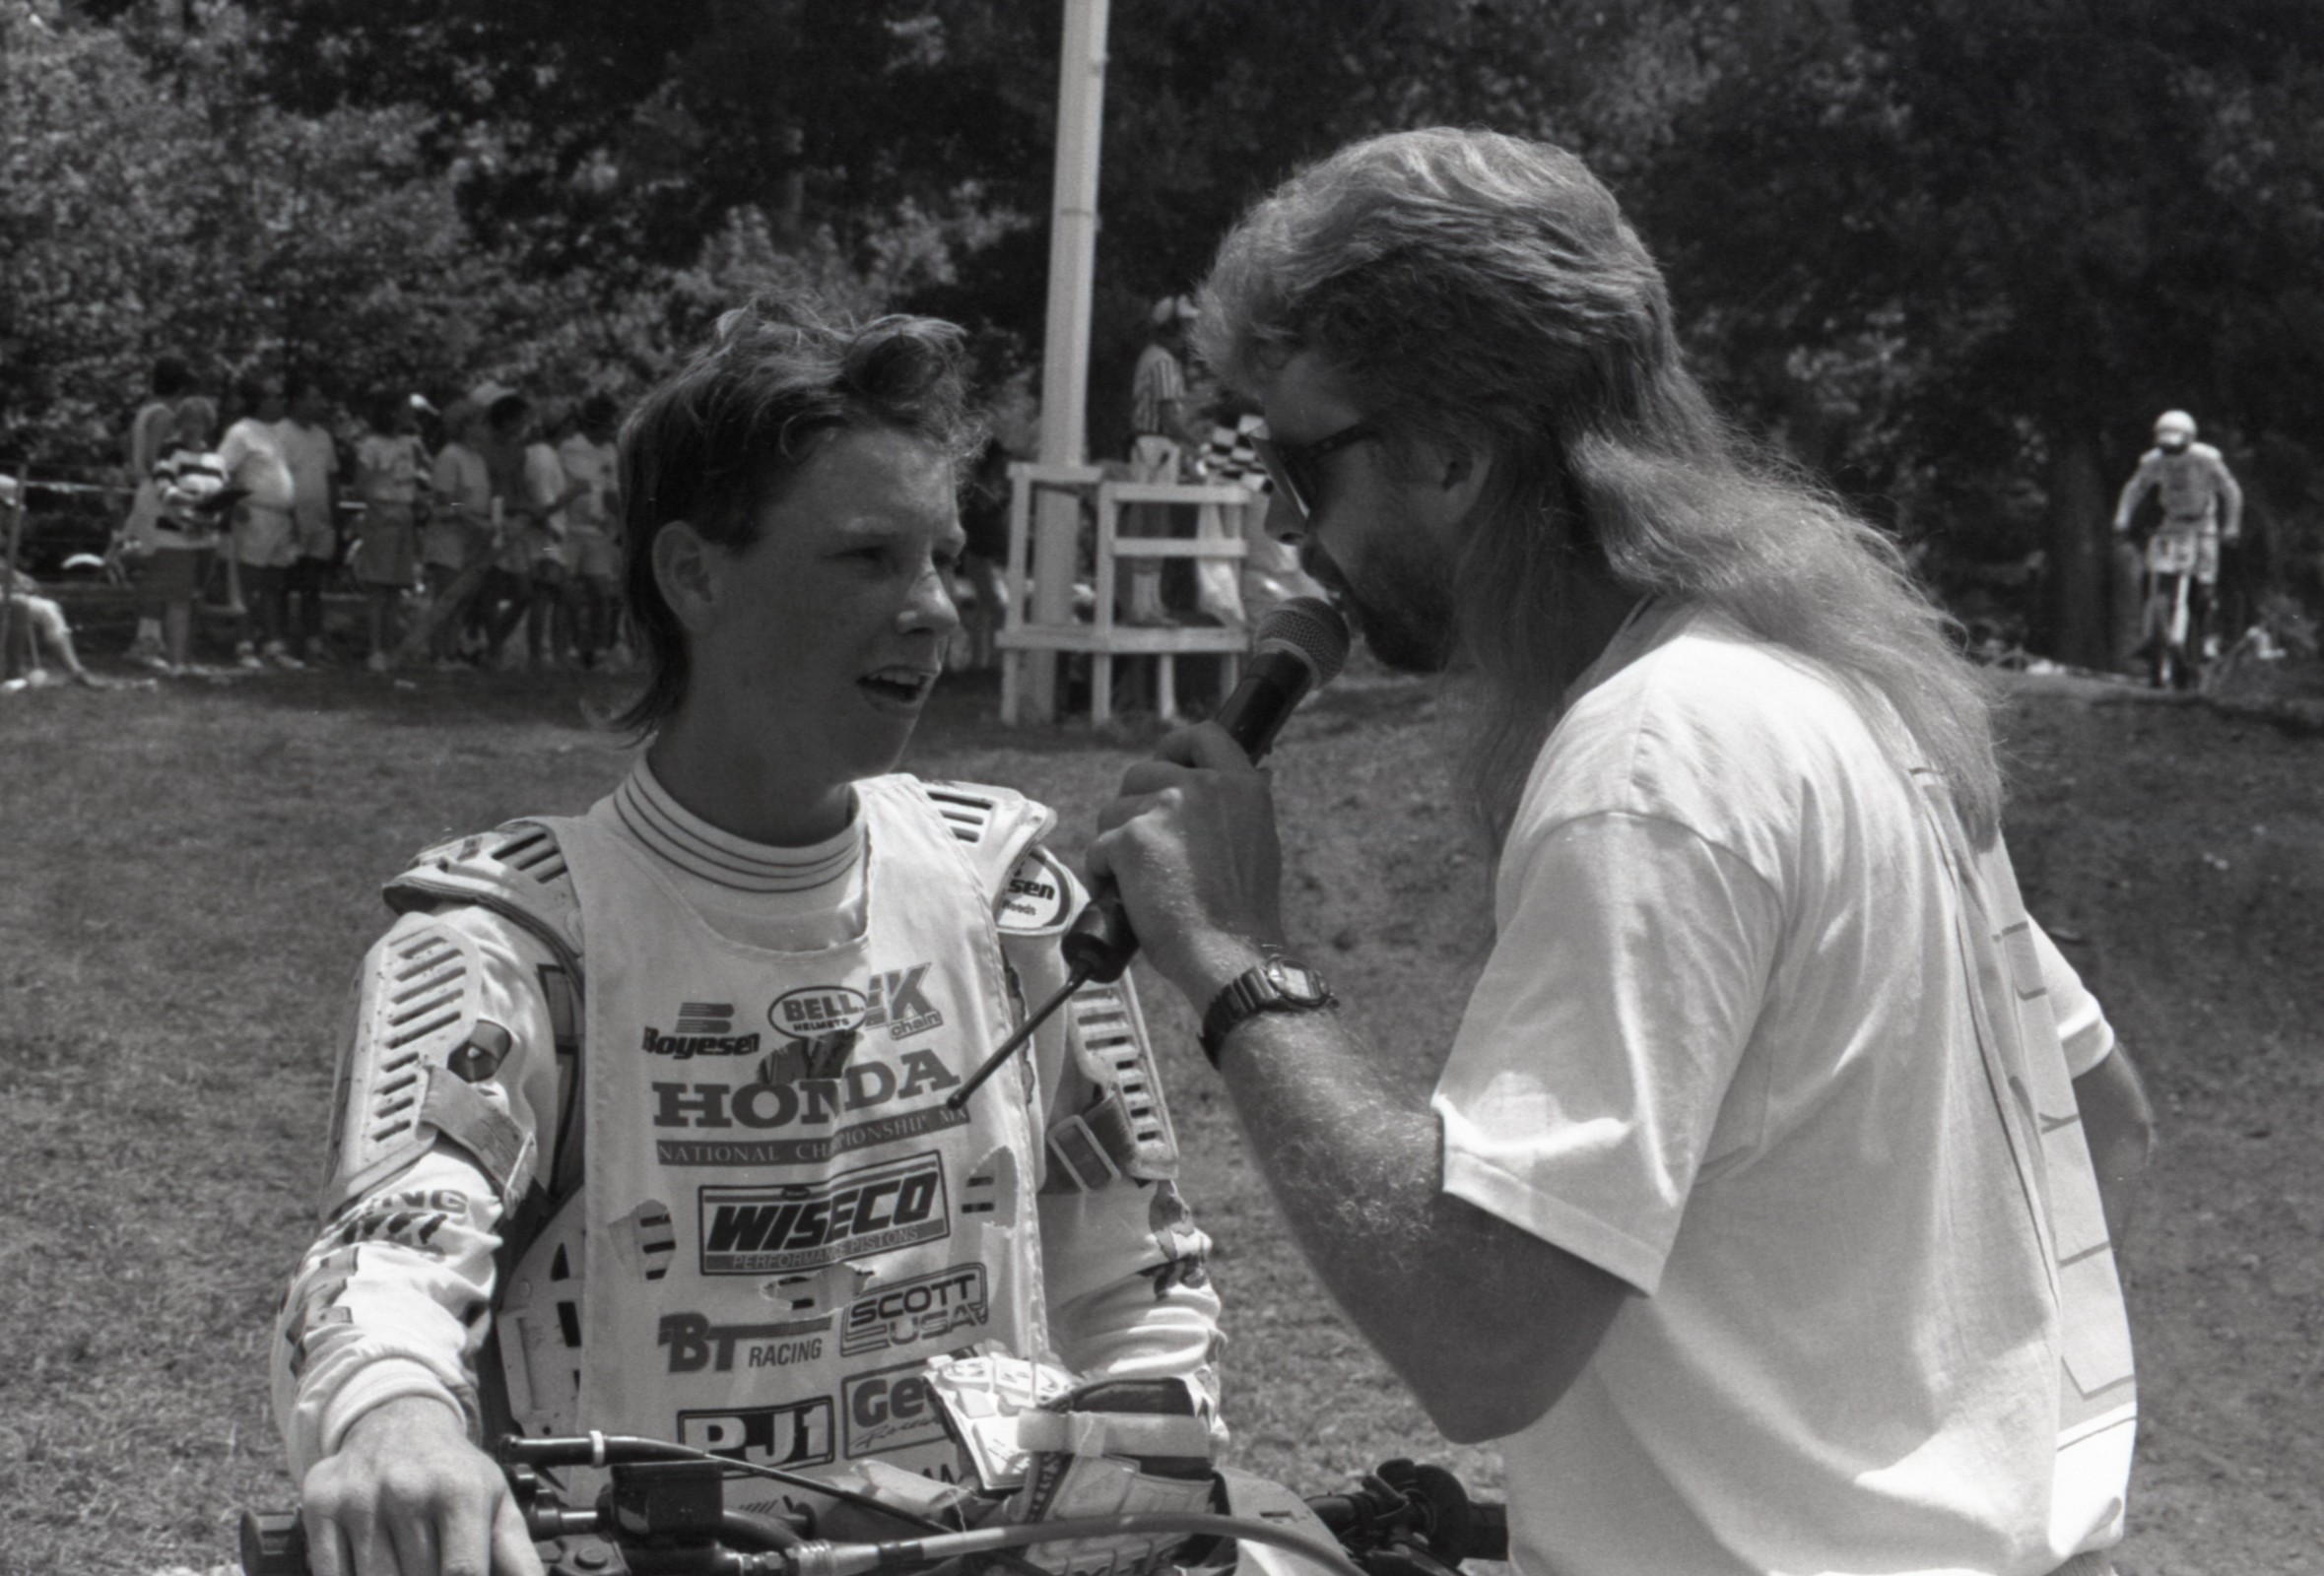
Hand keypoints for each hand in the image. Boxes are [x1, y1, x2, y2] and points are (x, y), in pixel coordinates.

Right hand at [298, 1396, 541, 1575]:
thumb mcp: (495, 1502)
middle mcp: (409, 1489)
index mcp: (460, 1491)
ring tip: (406, 1561)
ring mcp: (361, 1497)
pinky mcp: (323, 1504)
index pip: (462, 1571)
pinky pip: (331, 1573)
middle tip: (429, 1563)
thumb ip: (516, 1557)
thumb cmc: (452, 1471)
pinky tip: (371, 1563)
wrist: (398, 1421)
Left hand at [1086, 722, 1287, 1003]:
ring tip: (1138, 880)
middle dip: (1134, 807)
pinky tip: (1125, 897)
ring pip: (1114, 810)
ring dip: (1117, 843)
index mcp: (1242, 785)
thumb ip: (1235, 807)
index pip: (1204, 735)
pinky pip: (1099, 846)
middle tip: (1145, 847)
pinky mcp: (1132, 838)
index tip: (1165, 765)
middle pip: (1143, 772)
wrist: (1231, 952)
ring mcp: (1166, 808)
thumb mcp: (1258, 842)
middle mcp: (1204, 787)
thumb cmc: (1242, 913)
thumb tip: (1221, 782)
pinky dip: (1104, 872)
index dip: (1176, 747)